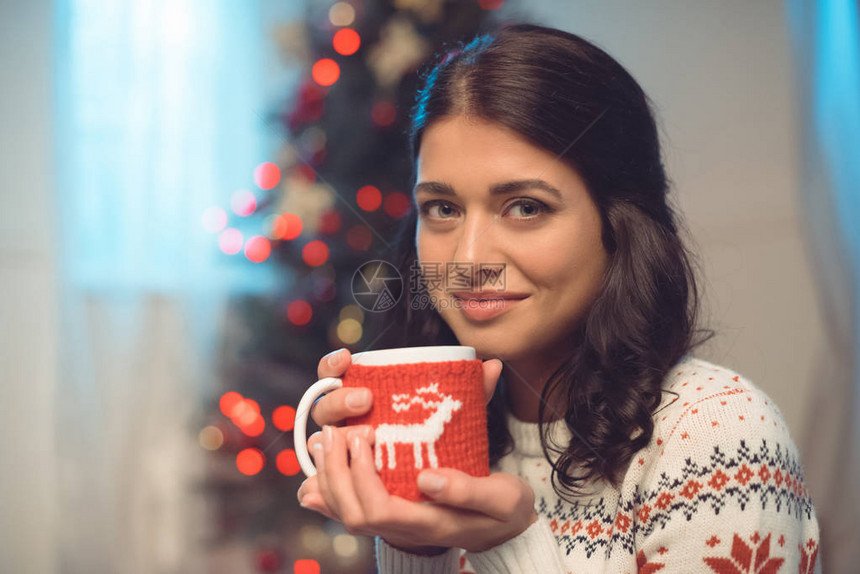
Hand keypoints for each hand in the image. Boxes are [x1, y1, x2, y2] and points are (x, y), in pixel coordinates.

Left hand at [297, 358, 539, 553]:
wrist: (506, 529)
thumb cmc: (506, 510)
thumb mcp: (503, 498)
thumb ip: (468, 489)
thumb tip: (426, 479)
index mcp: (431, 524)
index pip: (379, 510)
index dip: (362, 476)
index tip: (365, 436)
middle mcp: (407, 530)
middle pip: (354, 514)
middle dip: (336, 472)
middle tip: (335, 431)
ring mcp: (397, 526)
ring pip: (347, 514)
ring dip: (329, 478)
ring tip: (324, 441)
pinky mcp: (393, 515)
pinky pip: (351, 513)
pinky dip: (328, 496)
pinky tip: (311, 481)